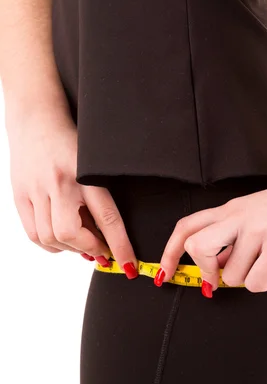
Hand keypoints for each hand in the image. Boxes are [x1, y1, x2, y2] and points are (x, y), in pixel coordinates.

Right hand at [7, 111, 138, 277]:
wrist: (36, 117)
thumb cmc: (72, 142)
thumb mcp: (94, 166)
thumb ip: (99, 199)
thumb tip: (106, 239)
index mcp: (84, 175)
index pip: (107, 219)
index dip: (120, 247)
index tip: (128, 266)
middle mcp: (58, 183)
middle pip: (71, 233)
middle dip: (91, 248)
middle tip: (102, 250)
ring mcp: (35, 190)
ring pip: (50, 237)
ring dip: (70, 248)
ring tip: (82, 241)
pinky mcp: (20, 195)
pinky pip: (34, 234)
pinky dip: (51, 244)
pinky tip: (62, 238)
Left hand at [154, 168, 266, 295]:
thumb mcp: (255, 215)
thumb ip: (233, 238)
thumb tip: (215, 268)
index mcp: (230, 210)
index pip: (186, 228)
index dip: (170, 253)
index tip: (165, 274)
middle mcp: (239, 218)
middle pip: (197, 247)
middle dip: (203, 272)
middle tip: (217, 281)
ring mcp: (259, 232)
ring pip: (232, 276)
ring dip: (248, 280)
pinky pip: (256, 283)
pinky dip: (265, 284)